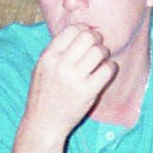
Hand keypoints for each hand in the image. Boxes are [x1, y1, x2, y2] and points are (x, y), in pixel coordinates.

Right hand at [24, 23, 115, 137]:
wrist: (43, 123)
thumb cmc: (43, 94)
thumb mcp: (42, 68)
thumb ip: (57, 51)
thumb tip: (81, 31)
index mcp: (48, 56)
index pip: (72, 29)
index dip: (84, 30)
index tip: (87, 37)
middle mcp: (61, 65)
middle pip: (88, 37)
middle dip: (97, 39)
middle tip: (97, 47)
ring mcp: (75, 79)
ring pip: (99, 51)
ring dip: (104, 54)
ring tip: (100, 61)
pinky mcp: (88, 92)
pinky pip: (108, 70)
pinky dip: (110, 68)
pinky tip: (105, 72)